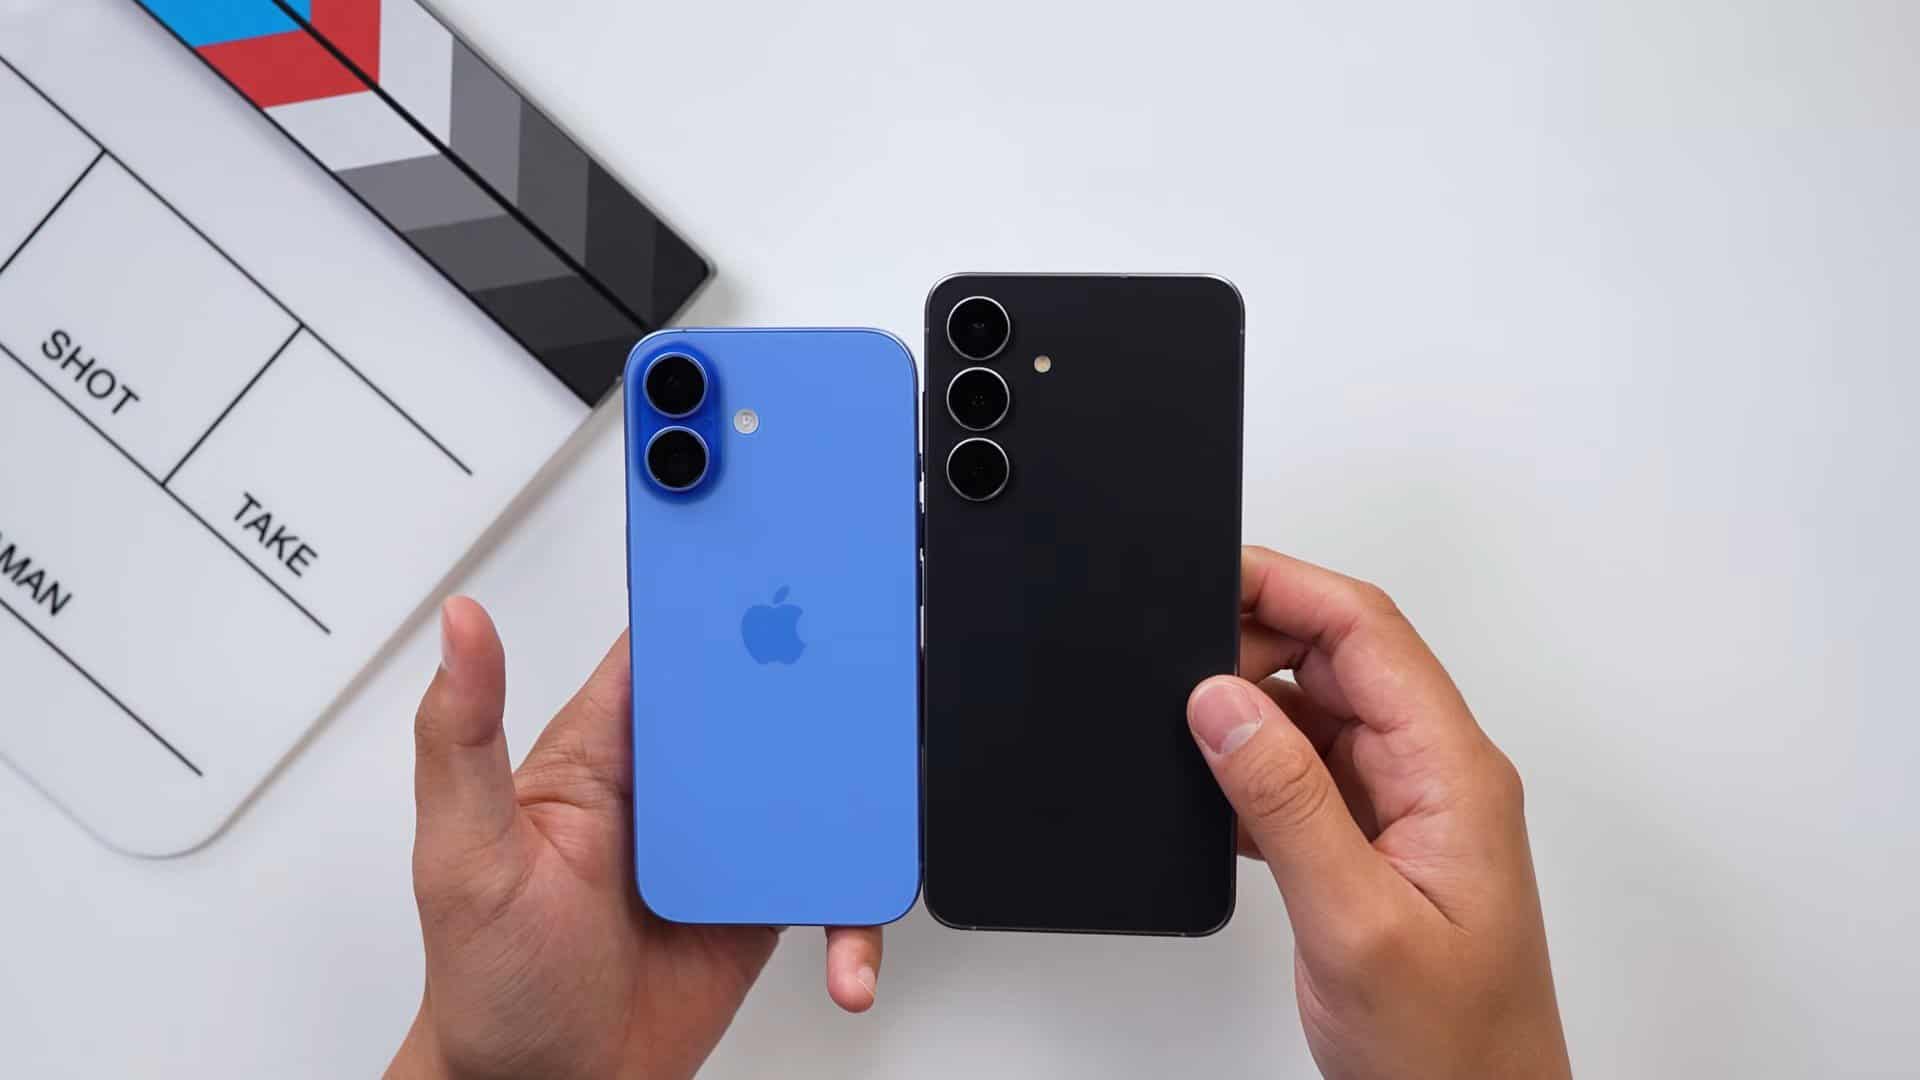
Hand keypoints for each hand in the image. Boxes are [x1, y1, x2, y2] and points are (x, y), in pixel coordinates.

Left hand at [388, 598, 883, 1079]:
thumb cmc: (489, 982)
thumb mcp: (463, 855)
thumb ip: (459, 738)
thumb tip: (460, 626)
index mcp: (602, 751)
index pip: (667, 648)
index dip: (715, 597)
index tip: (769, 562)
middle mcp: (670, 786)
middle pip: (763, 701)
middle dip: (817, 689)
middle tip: (860, 695)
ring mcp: (724, 841)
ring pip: (814, 784)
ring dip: (854, 799)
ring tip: (871, 829)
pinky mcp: (764, 898)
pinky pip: (831, 880)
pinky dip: (854, 909)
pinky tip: (843, 948)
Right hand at [1187, 548, 1570, 1079]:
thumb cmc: (1450, 1047)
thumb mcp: (1356, 923)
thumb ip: (1287, 804)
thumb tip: (1222, 702)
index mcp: (1451, 773)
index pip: (1368, 632)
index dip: (1288, 586)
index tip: (1212, 571)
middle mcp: (1433, 775)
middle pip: (1340, 657)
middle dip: (1254, 639)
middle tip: (1175, 658)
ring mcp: (1403, 809)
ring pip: (1315, 711)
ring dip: (1250, 709)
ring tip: (1186, 730)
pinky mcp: (1371, 846)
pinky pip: (1303, 770)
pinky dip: (1250, 767)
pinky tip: (1213, 793)